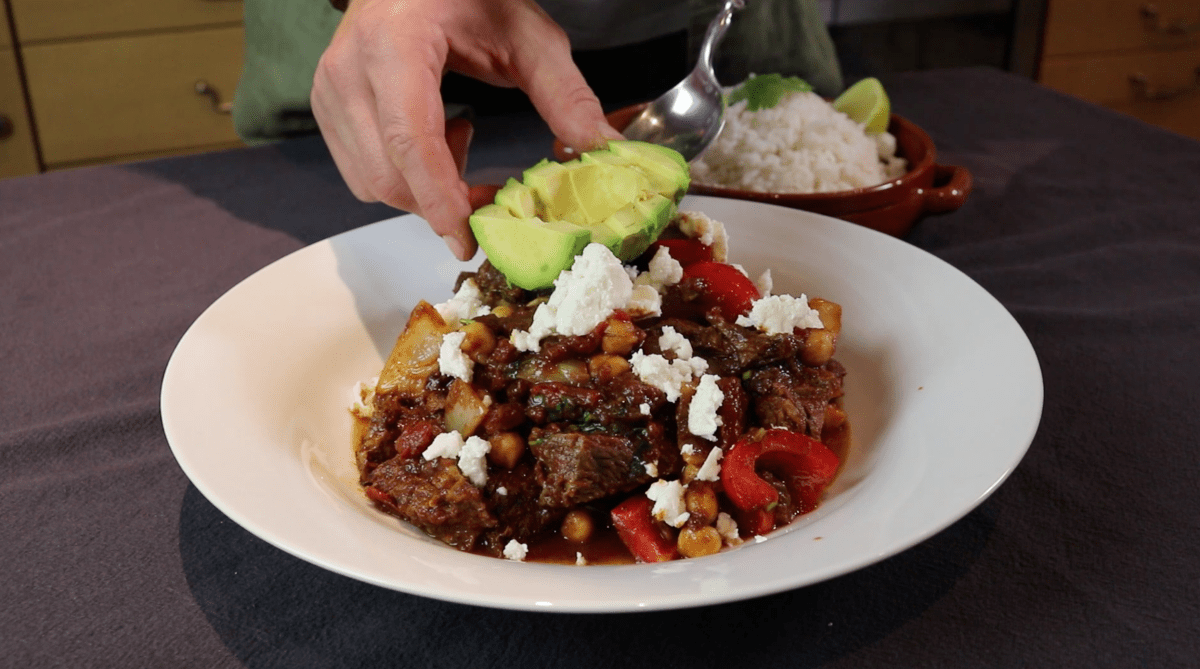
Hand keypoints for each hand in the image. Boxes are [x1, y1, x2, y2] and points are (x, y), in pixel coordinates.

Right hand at [312, 0, 622, 259]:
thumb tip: (599, 147)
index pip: (410, 139)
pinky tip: (434, 136)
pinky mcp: (326, 105)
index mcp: (395, 43)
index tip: (468, 238)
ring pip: (371, 182)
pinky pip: (360, 171)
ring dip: (424, 190)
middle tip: (490, 195)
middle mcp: (350, 68)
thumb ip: (564, 92)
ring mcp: (330, 89)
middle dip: (441, 203)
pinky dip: (404, 175)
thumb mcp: (527, 34)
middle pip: (388, 174)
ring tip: (460, 142)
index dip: (439, 198)